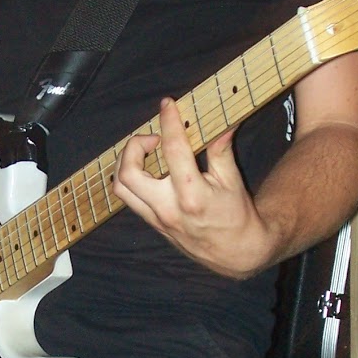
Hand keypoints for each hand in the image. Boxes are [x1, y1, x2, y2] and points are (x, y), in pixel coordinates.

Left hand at [114, 97, 274, 277]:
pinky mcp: (152, 224)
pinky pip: (129, 199)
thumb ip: (221, 150)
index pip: (173, 150)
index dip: (168, 121)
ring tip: (146, 152)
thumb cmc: (237, 215)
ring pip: (121, 187)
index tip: (167, 104)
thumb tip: (222, 122)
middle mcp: (168, 209)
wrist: (235, 252)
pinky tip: (146, 167)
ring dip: (126, 162)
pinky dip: (129, 178)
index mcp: (192, 196)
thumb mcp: (232, 181)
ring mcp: (157, 219)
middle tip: (154, 138)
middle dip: (134, 146)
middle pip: (129, 172)